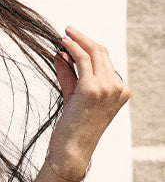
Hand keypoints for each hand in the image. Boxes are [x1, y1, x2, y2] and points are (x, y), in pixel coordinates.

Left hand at [47, 27, 129, 181]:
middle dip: (84, 39)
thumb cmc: (73, 128)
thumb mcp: (73, 96)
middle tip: (67, 30)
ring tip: (63, 35)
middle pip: (102, 53)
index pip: (106, 60)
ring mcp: (107, 88)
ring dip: (77, 41)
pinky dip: (72, 48)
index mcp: (121, 91)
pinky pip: (82, 60)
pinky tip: (63, 44)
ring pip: (93, 53)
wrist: (72, 150)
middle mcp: (118, 88)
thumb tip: (60, 54)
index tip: (73, 38)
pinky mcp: (92, 89)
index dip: (89, 46)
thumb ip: (69, 75)